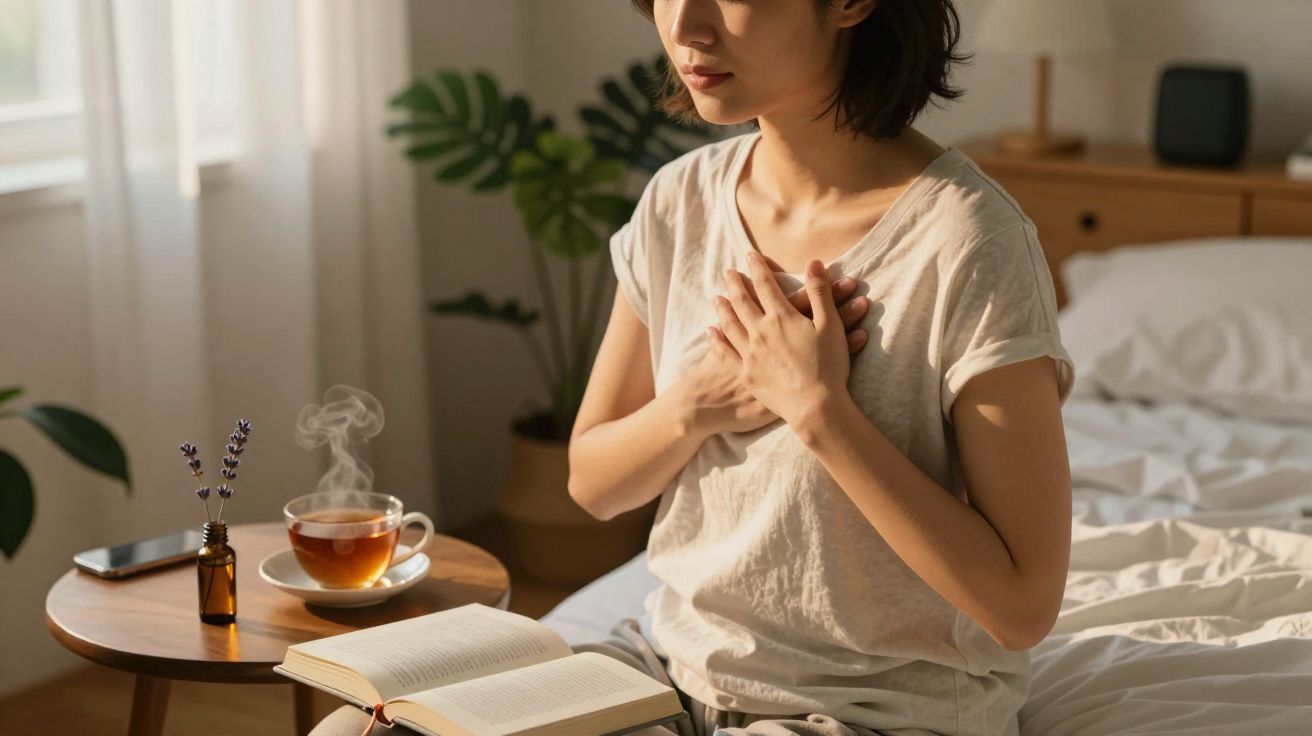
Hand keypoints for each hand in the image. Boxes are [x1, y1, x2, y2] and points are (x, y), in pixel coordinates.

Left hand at [712, 250, 850, 427]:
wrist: (815, 406)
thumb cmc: (829, 366)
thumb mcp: (830, 325)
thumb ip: (820, 292)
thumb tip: (814, 262)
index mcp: (781, 317)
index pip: (765, 284)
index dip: (757, 267)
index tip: (750, 254)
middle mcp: (760, 331)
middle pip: (741, 301)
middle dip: (734, 283)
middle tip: (727, 271)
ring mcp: (749, 353)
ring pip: (729, 324)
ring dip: (722, 308)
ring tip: (716, 297)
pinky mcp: (745, 374)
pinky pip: (724, 353)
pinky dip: (716, 340)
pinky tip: (710, 332)